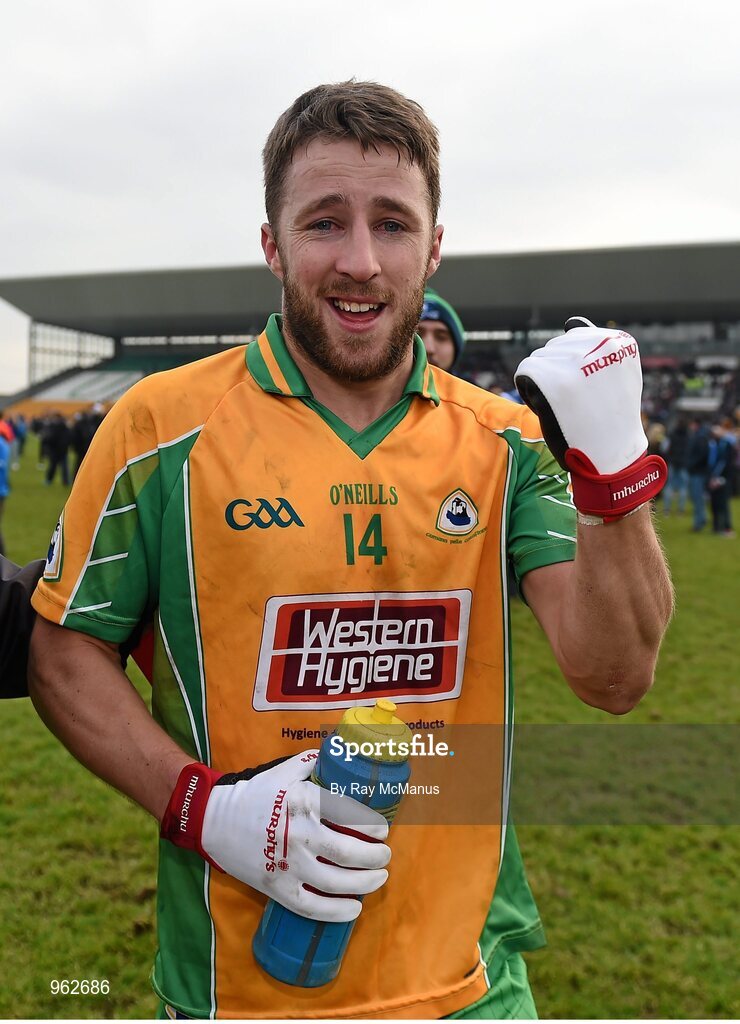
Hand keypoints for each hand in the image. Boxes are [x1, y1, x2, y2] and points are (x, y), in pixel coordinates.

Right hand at [160, 751, 390, 922]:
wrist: (214, 819)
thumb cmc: (254, 793)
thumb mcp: (285, 770)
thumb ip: (314, 763)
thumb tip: (341, 754)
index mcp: (304, 802)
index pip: (349, 815)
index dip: (372, 826)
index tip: (382, 830)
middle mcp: (300, 835)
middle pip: (349, 853)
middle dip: (375, 857)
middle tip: (385, 855)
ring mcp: (288, 865)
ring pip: (336, 882)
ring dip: (364, 884)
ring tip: (379, 879)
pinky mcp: (277, 888)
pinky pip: (312, 906)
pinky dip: (336, 912)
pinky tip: (355, 909)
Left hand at [514, 316, 666, 518]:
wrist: (609, 457)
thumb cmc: (608, 418)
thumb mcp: (611, 375)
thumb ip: (594, 347)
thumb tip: (571, 322)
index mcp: (619, 341)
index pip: (576, 338)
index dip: (575, 369)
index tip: (591, 392)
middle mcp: (600, 345)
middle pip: (555, 348)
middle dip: (558, 374)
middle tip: (580, 403)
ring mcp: (576, 361)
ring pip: (538, 359)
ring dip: (544, 384)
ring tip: (569, 406)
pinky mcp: (554, 379)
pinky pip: (524, 372)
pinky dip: (529, 392)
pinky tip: (549, 408)